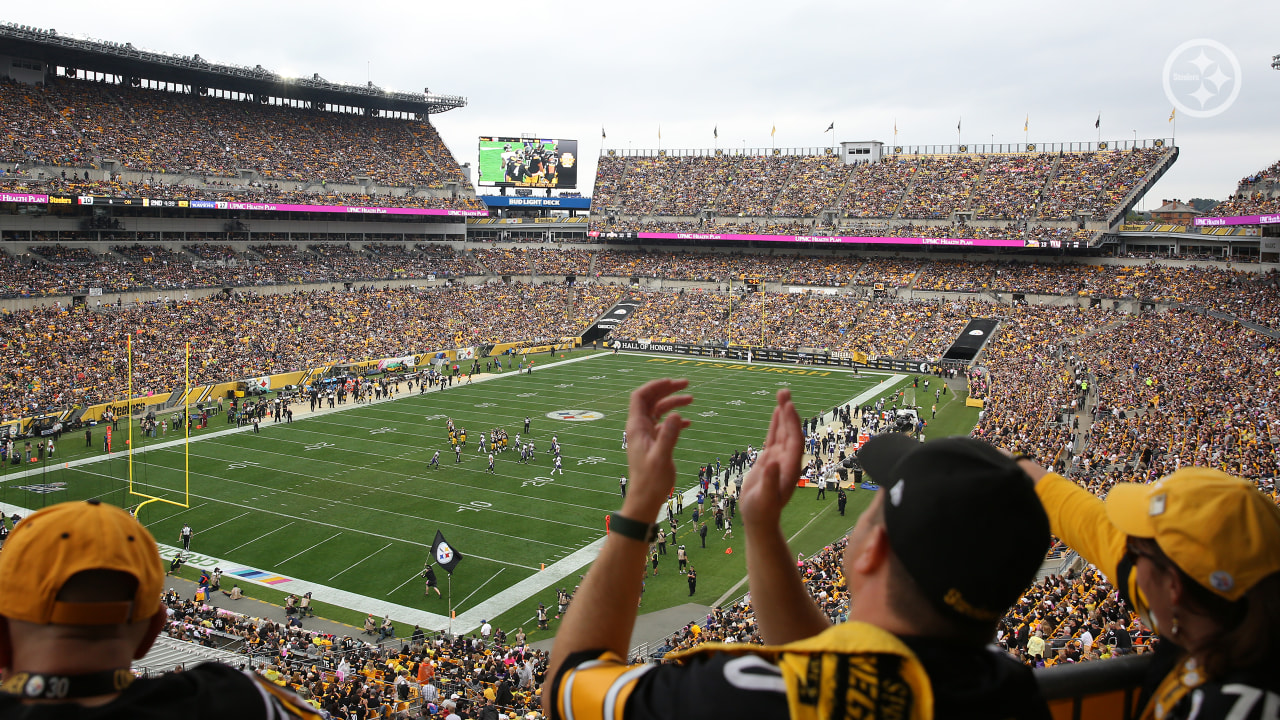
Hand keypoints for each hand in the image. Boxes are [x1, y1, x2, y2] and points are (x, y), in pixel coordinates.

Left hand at [624, 379, 692, 513]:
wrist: (646, 499)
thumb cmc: (651, 481)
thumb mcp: (661, 457)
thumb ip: (668, 435)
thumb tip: (676, 414)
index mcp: (637, 427)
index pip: (640, 397)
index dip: (654, 386)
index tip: (672, 382)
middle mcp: (640, 428)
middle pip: (651, 400)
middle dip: (667, 389)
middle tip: (686, 384)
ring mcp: (647, 435)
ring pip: (658, 411)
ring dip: (673, 403)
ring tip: (691, 398)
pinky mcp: (654, 443)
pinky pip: (663, 425)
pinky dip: (675, 420)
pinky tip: (688, 422)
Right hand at [739, 389, 802, 531]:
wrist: (760, 519)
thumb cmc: (762, 511)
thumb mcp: (765, 499)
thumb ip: (771, 481)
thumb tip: (773, 462)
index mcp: (790, 468)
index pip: (794, 441)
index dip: (792, 424)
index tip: (788, 407)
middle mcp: (788, 460)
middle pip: (791, 432)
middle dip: (788, 412)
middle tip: (784, 392)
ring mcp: (780, 458)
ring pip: (783, 432)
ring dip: (783, 414)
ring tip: (782, 394)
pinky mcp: (771, 459)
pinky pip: (775, 437)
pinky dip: (776, 423)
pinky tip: (777, 411)